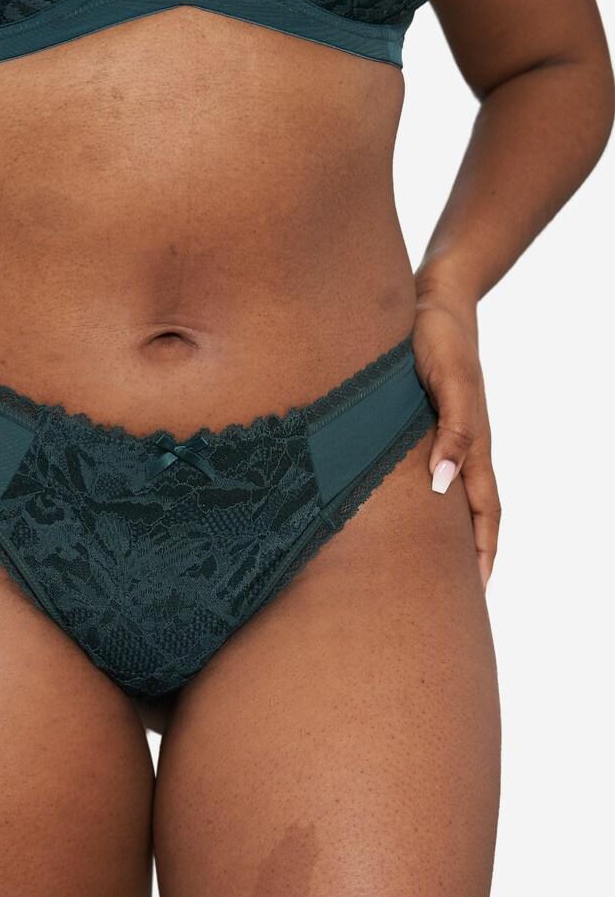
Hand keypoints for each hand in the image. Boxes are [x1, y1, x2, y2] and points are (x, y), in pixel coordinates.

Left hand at [411, 287, 500, 590]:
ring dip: (449, 534)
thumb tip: (444, 486)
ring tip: (434, 569)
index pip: (485, 512)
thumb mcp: (448, 383)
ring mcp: (447, 436)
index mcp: (473, 444)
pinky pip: (434, 472)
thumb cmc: (440, 339)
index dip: (484, 552)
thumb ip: (452, 432)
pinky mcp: (428, 424)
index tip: (477, 592)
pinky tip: (411, 512)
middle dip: (469, 556)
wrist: (434, 298)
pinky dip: (429, 502)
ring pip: (453, 497)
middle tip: (454, 597)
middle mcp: (463, 447)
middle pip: (473, 514)